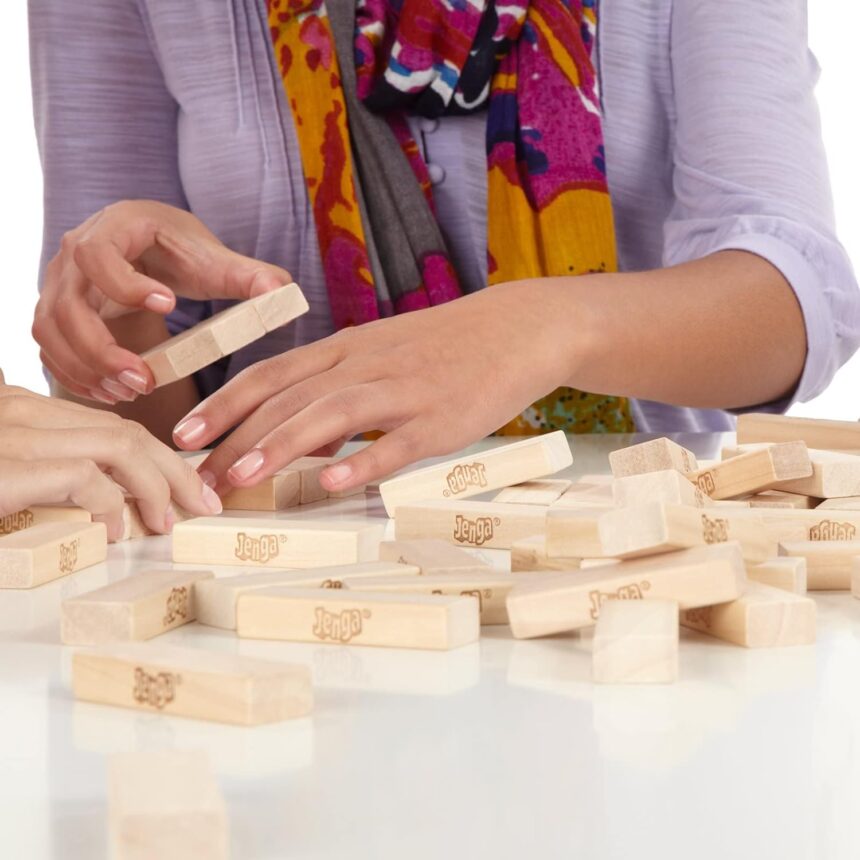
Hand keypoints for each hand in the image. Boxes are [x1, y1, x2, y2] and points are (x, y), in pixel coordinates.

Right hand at [0, 384, 222, 539]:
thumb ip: (50, 475)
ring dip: (156, 487)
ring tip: (164, 523)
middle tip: (203, 504)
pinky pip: (84, 476)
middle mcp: (20, 410)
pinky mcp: (5, 468)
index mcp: (24, 409)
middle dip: (176, 470)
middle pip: (124, 431)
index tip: (188, 490)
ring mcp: (12, 434)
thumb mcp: (10, 476)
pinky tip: (110, 531)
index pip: (111, 426)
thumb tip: (110, 499)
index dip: (159, 458)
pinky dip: (109, 505)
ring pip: (118, 445)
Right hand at [32, 200, 291, 402]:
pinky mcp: (57, 315)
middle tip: (145, 379)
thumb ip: (249, 276)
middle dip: (101, 348)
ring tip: (131, 392)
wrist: (146, 249)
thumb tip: (285, 293)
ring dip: (86, 368)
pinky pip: (50, 350)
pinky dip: (75, 375)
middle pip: (66, 305)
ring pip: (50, 331)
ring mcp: (59, 287)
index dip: (126, 284)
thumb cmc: (178, 250)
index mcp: (112, 229)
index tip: (168, 305)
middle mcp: (73, 257)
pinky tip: (113, 393)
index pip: (97, 254)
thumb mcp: (213, 258)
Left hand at [172, 280, 578, 492]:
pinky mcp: (441, 418)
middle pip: (290, 398)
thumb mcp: (382, 357)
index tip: (184, 436)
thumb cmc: (444, 348)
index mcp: (346, 349)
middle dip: (238, 436)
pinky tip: (332, 481)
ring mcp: (403, 390)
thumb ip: (340, 394)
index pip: (272, 374)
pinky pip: (397, 441)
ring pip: (333, 413)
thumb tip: (307, 445)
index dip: (224, 404)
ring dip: (283, 445)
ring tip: (243, 478)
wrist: (516, 330)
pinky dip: (363, 460)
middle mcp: (365, 365)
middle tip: (197, 476)